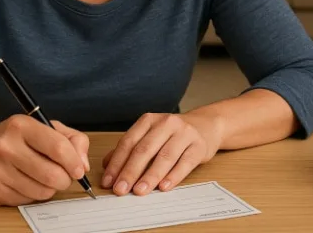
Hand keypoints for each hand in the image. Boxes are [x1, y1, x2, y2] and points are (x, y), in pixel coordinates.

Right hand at [0, 115, 89, 205]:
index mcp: (21, 126)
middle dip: (66, 179)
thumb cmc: (12, 137)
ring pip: (43, 191)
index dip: (74, 161)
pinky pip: (28, 200)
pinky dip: (35, 194)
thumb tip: (83, 164)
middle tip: (65, 176)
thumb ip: (70, 139)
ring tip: (45, 177)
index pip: (58, 147)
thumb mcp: (41, 126)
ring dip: (52, 188)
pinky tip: (27, 182)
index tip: (79, 169)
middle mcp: (6, 147)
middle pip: (52, 174)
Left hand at [100, 112, 223, 195]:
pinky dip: (173, 176)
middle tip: (120, 190)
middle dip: (130, 172)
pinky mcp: (199, 146)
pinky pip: (185, 163)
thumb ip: (129, 149)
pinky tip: (164, 187)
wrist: (205, 126)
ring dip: (150, 176)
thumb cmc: (172, 134)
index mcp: (149, 120)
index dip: (117, 163)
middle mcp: (166, 123)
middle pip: (145, 149)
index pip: (129, 142)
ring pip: (164, 156)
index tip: (108, 181)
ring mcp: (184, 134)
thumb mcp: (150, 135)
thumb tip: (106, 166)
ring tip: (139, 191)